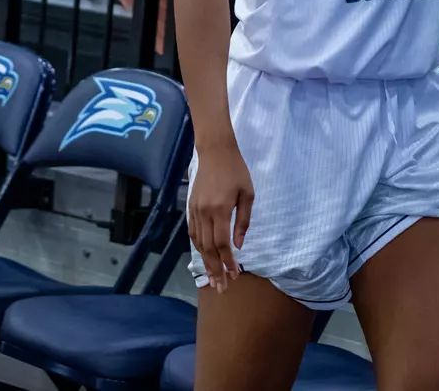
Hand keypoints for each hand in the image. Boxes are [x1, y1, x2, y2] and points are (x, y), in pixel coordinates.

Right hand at [188, 146, 253, 290]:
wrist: (215, 151)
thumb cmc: (236, 171)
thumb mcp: (247, 194)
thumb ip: (243, 221)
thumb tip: (239, 245)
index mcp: (220, 210)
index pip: (223, 243)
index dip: (228, 261)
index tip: (234, 275)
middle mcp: (204, 213)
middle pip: (208, 248)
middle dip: (215, 269)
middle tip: (221, 287)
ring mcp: (195, 211)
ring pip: (198, 243)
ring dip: (205, 262)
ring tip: (211, 278)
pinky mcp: (190, 207)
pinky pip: (192, 233)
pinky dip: (198, 247)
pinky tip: (203, 256)